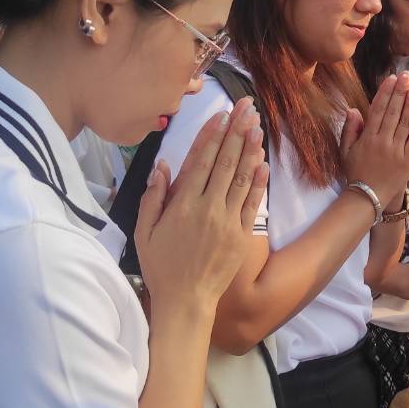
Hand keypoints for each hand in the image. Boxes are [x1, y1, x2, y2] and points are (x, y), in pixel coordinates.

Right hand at [135, 99, 267, 322]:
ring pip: (241, 177)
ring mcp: (228, 221)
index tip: (221, 114)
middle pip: (225, 162)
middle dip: (236, 131)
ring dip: (250, 149)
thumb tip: (162, 165)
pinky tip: (264, 162)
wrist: (186, 300)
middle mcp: (208, 208)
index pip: (200, 161)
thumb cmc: (160, 266)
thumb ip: (153, 197)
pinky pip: (253, 203)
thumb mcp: (144, 231)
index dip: (212, 135)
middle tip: (246, 107)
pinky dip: (258, 181)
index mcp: (182, 205)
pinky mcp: (242, 234)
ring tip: (258, 124)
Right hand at [341, 72, 408, 205]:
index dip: (385, 92)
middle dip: (399, 91)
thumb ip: (350, 129)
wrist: (367, 198)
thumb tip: (354, 109)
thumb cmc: (355, 173)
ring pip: (405, 123)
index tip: (391, 78)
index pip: (378, 109)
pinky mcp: (407, 160)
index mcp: (367, 137)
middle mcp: (383, 141)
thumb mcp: (346, 151)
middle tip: (405, 75)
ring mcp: (396, 150)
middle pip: (393, 112)